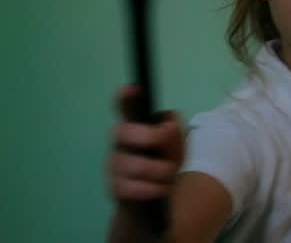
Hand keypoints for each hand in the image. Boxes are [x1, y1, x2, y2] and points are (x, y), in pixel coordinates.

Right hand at [107, 85, 183, 203]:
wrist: (155, 202)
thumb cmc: (165, 167)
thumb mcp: (176, 149)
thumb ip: (174, 134)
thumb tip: (167, 127)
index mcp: (135, 127)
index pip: (125, 107)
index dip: (126, 97)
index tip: (134, 89)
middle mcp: (120, 143)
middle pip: (122, 131)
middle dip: (149, 137)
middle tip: (169, 147)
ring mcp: (114, 165)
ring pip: (131, 163)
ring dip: (158, 170)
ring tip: (171, 176)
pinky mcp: (114, 189)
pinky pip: (129, 188)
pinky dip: (150, 189)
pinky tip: (161, 189)